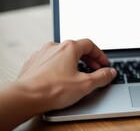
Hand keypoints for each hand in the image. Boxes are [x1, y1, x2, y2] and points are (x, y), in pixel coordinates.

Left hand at [0, 39, 115, 129]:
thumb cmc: (53, 89)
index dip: (100, 55)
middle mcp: (55, 47)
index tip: (104, 64)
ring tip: (77, 75)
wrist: (26, 97)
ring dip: (73, 63)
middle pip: (77, 49)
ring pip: (63, 55)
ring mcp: (42, 54)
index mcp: (69, 48)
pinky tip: (60, 79)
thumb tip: (110, 72)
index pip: (90, 45)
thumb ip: (102, 76)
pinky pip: (50, 62)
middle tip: (94, 70)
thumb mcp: (86, 84)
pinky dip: (59, 67)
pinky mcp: (33, 64)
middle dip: (88, 59)